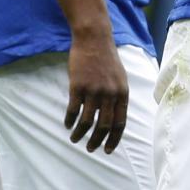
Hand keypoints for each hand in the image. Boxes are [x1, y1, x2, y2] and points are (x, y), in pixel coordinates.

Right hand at [65, 31, 128, 152]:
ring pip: (87, 121)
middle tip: (90, 148)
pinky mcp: (78, 86)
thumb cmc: (107, 58)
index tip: (107, 150)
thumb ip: (118, 96)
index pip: (120, 123)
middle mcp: (110, 94)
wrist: (94, 39)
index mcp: (122, 93)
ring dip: (80, 133)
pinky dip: (70, 120)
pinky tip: (67, 125)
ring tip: (75, 139)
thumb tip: (115, 117)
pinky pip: (73, 109)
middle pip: (104, 125)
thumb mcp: (120, 78)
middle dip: (97, 141)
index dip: (114, 139)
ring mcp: (94, 90)